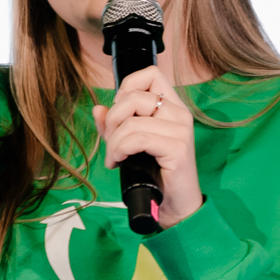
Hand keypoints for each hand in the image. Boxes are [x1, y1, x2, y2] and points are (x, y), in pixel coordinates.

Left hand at [92, 67, 202, 226]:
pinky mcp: (178, 148)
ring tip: (114, 157)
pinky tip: (119, 162)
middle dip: (113, 120)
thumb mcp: (131, 145)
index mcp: (172, 107)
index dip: (127, 87)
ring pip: (132, 121)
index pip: (151, 74)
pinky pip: (138, 138)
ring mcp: (181, 129)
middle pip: (134, 96)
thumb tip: (98, 109)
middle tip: (112, 142)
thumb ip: (114, 126)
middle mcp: (180, 113)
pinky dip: (120, 149)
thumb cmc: (156, 174)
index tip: (119, 113)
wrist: (176, 205)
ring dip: (114, 142)